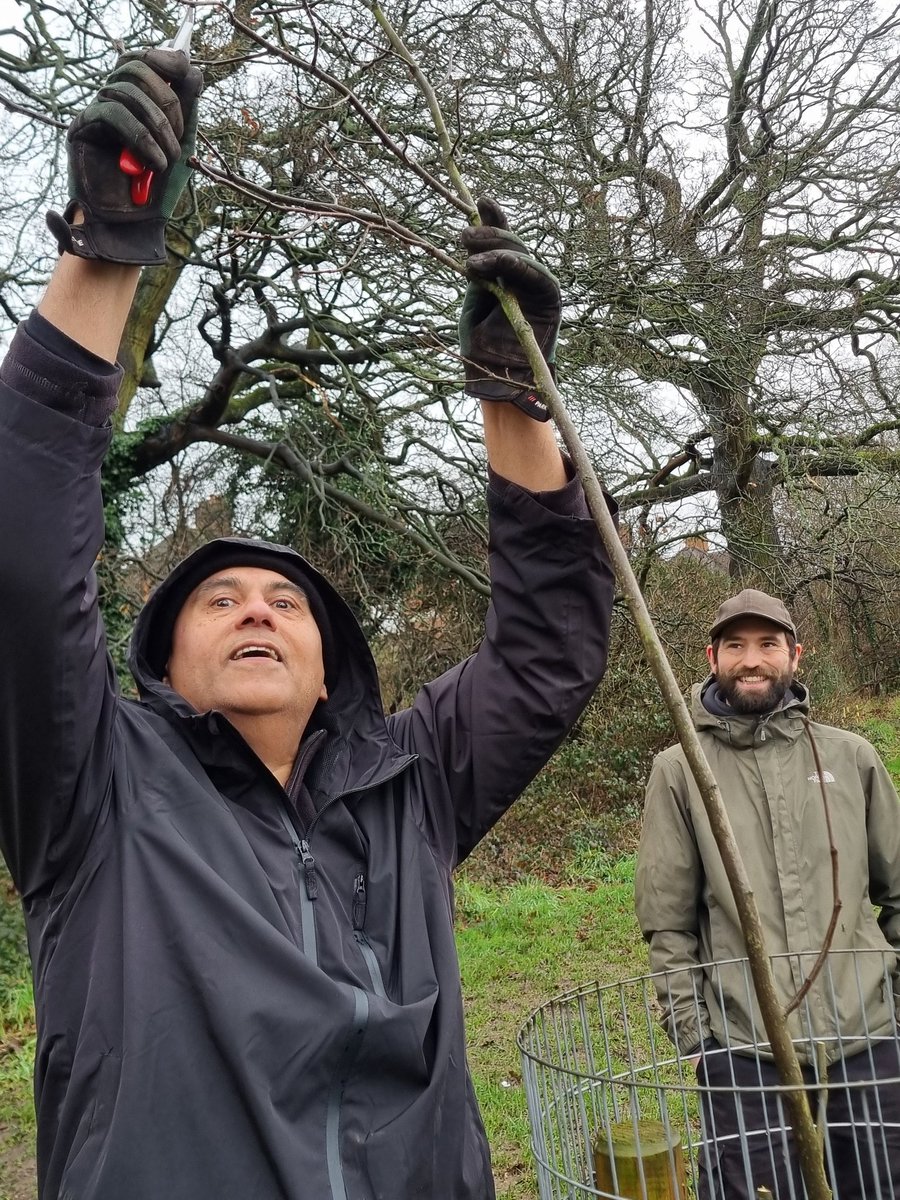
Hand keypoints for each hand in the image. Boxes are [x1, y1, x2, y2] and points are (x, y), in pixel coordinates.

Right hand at [47, 49, 203, 265]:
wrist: (133, 229)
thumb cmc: (157, 192)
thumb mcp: (182, 147)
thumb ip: (187, 110)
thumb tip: (193, 69)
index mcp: (136, 103)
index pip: (143, 60)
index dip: (165, 58)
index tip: (186, 70)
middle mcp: (112, 103)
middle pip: (134, 67)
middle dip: (167, 101)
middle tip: (179, 139)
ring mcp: (95, 114)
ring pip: (126, 89)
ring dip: (158, 125)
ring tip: (168, 160)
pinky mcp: (81, 129)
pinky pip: (112, 114)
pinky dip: (141, 138)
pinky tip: (154, 163)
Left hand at [458, 198, 560, 420]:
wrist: (498, 380)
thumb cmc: (482, 348)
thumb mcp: (474, 302)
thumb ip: (479, 273)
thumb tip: (473, 241)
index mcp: (505, 276)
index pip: (501, 241)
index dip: (494, 219)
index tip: (480, 200)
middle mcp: (523, 277)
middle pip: (511, 243)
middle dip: (488, 234)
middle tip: (463, 236)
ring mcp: (538, 286)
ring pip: (521, 254)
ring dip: (496, 250)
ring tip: (471, 257)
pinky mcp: (550, 299)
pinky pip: (536, 275)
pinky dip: (517, 265)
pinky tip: (497, 261)